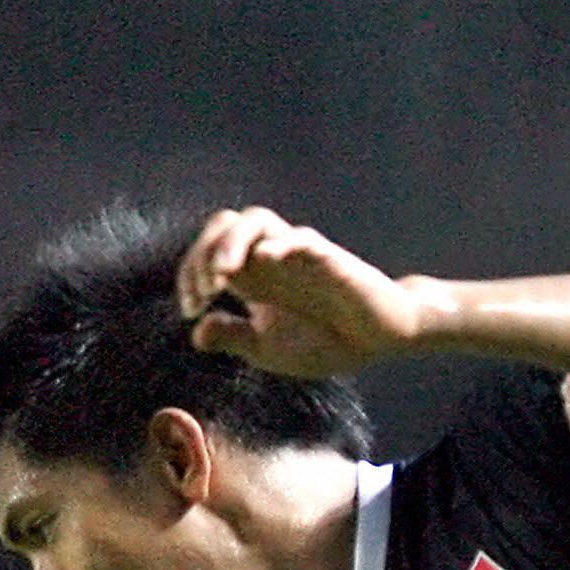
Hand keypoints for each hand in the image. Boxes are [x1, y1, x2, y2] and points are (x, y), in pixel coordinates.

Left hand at [178, 206, 427, 378]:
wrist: (380, 340)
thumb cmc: (327, 341)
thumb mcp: (267, 350)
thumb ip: (232, 337)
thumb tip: (197, 332)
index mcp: (252, 276)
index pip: (207, 252)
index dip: (188, 274)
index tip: (191, 310)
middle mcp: (270, 258)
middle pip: (224, 224)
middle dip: (204, 252)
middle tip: (204, 292)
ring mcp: (298, 254)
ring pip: (256, 220)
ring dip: (231, 243)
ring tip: (223, 274)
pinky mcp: (329, 259)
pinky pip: (300, 239)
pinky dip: (279, 244)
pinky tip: (264, 260)